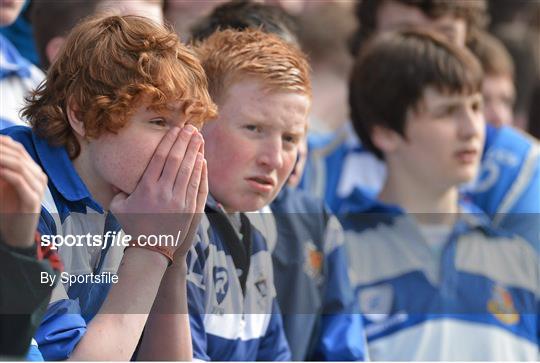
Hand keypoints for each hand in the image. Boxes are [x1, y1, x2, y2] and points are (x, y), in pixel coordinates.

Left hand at [0, 136, 47, 247]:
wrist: (15, 234)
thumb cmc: (7, 209)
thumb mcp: (3, 184)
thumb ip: (2, 169)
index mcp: (33, 171)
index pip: (18, 148)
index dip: (2, 141)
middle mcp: (39, 177)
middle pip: (19, 155)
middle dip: (0, 149)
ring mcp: (38, 188)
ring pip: (20, 166)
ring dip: (1, 159)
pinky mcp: (32, 200)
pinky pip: (20, 181)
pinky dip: (6, 173)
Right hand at [110, 125, 204, 257]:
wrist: (152, 249)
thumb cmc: (134, 227)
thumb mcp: (119, 208)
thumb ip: (119, 191)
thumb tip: (119, 179)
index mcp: (146, 188)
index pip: (160, 158)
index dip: (169, 141)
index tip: (175, 129)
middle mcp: (163, 191)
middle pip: (176, 160)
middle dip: (184, 141)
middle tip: (191, 127)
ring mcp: (178, 200)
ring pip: (188, 170)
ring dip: (194, 151)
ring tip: (198, 137)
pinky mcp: (189, 208)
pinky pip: (195, 184)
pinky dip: (199, 170)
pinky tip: (202, 158)